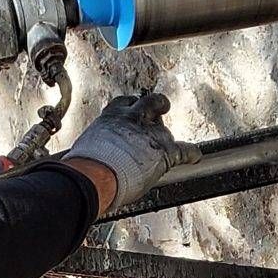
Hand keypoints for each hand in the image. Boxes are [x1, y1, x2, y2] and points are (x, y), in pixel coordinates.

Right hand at [59, 89, 200, 214]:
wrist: (94, 175)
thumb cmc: (84, 166)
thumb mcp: (85, 145)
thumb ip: (96, 144)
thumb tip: (87, 160)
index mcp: (111, 115)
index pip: (125, 102)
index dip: (131, 106)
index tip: (132, 110)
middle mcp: (133, 118)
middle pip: (151, 103)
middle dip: (157, 105)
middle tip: (160, 108)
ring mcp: (151, 133)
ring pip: (166, 129)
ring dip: (165, 138)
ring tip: (167, 143)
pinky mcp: (165, 151)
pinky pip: (185, 150)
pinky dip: (191, 154)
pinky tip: (194, 156)